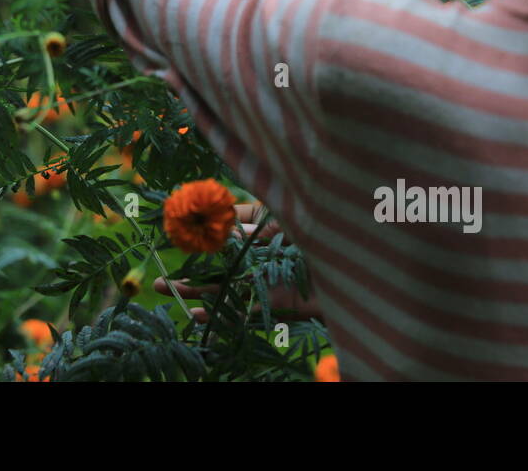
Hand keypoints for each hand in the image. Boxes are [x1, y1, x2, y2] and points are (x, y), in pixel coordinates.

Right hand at [153, 203, 322, 322]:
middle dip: (188, 262)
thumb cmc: (329, 223)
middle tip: (159, 263)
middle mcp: (264, 251)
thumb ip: (259, 221)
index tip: (174, 225)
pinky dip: (221, 314)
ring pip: (225, 286)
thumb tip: (226, 230)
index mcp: (267, 221)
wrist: (368, 261)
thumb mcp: (290, 212)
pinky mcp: (281, 304)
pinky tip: (196, 315)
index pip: (227, 221)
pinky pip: (246, 311)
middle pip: (219, 258)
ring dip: (194, 289)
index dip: (201, 223)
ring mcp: (270, 279)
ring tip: (164, 289)